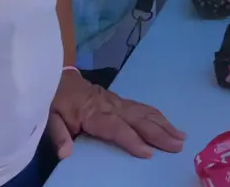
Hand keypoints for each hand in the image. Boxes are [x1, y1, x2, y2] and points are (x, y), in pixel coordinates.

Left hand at [46, 70, 184, 159]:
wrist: (56, 76)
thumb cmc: (55, 100)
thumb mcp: (48, 117)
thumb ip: (58, 135)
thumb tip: (65, 153)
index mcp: (93, 112)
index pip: (116, 128)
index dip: (132, 140)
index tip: (149, 152)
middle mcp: (110, 105)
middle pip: (137, 119)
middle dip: (159, 133)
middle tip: (177, 146)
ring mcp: (117, 101)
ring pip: (144, 112)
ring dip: (164, 125)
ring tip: (181, 137)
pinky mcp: (120, 100)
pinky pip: (143, 107)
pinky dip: (158, 116)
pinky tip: (169, 125)